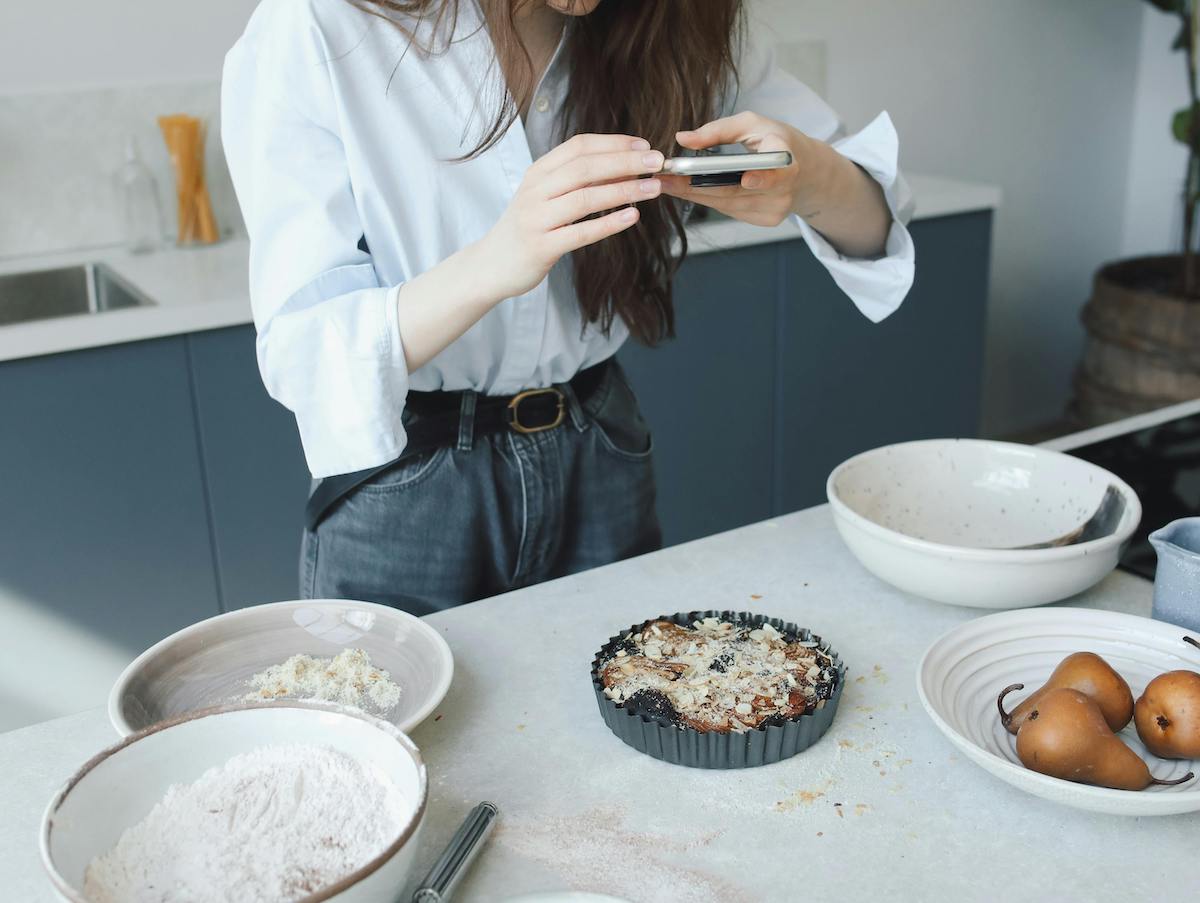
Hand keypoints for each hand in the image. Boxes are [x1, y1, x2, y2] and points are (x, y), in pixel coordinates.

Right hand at [478, 133, 664, 299]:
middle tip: (658, 162)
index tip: (644, 147)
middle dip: (625, 162)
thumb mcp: (545, 197)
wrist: (490, 266)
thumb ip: (577, 182)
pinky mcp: (541, 247)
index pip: (578, 147)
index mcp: (538, 172)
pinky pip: (580, 233)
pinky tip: (632, 217)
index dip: (613, 143)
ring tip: (653, 188)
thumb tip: (624, 169)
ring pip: (584, 198)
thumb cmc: (527, 229)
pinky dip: (608, 224)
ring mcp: (536, 219)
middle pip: (584, 168)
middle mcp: (535, 191)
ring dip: (623, 191)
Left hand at [661, 111, 891, 256]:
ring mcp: (776, 210)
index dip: (762, 179)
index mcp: (788, 159)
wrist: (806, 170)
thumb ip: (718, 130)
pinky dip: (708, 200)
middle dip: (697, 186)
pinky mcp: (767, 221)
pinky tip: (689, 191)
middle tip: (666, 178)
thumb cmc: (775, 140)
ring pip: (727, 205)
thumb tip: (683, 139)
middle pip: (736, 192)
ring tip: (667, 183)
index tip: (745, 179)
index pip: (777, 173)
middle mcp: (785, 190)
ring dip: (694, 195)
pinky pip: (730, 211)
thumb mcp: (752, 123)